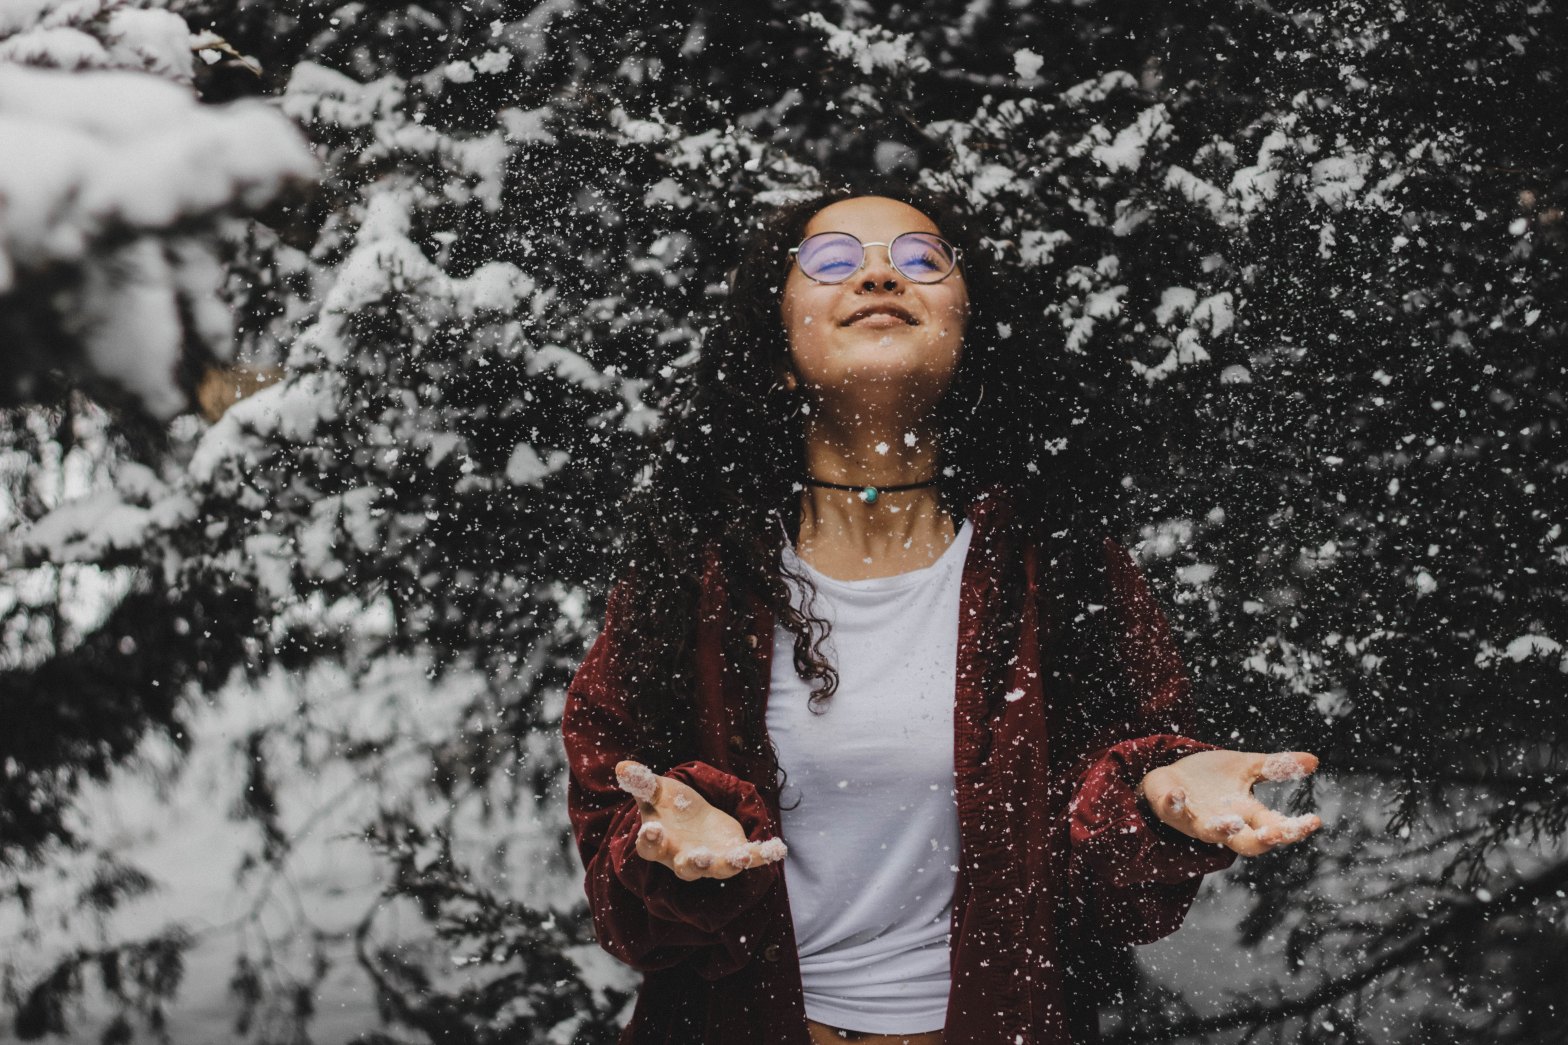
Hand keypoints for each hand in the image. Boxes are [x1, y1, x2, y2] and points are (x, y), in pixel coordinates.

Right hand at [615, 760, 787, 880]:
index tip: (650, 829)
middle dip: (694, 863)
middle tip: (700, 858)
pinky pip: (749, 858)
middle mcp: (683, 856)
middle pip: (686, 867)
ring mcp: (711, 859)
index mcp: (659, 842)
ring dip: (730, 864)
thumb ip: (642, 783)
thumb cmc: (669, 806)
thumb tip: (623, 767)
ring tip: (742, 858)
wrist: (693, 818)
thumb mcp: (657, 791)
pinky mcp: (733, 853)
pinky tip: (778, 848)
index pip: (649, 847)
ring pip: (718, 869)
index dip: (649, 840)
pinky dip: (762, 855)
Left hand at [1139, 750, 1322, 855]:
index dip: (1294, 829)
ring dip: (1221, 829)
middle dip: (1263, 841)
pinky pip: (1171, 810)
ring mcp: (1195, 818)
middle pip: (1248, 844)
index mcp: (1246, 813)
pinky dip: (1174, 803)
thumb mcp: (1246, 767)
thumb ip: (1276, 766)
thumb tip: (1314, 760)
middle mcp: (1223, 822)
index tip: (1315, 821)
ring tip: (1231, 822)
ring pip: (1209, 833)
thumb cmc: (1212, 777)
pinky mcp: (1170, 807)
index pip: (1275, 828)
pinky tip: (1178, 792)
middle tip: (1276, 834)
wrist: (1172, 775)